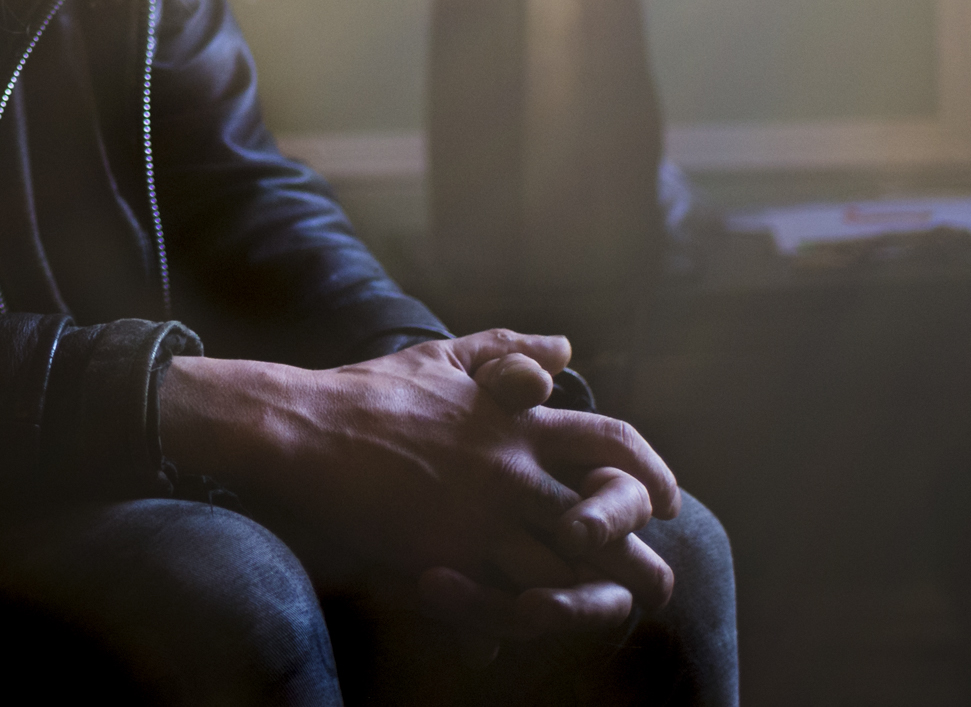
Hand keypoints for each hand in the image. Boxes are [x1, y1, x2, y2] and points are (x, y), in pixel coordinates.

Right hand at [157, 330, 680, 632]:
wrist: (301, 430)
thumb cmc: (368, 393)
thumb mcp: (444, 356)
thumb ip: (508, 349)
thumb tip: (566, 346)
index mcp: (518, 421)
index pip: (612, 443)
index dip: (651, 473)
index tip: (669, 501)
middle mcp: (514, 469)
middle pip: (612, 517)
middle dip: (642, 553)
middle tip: (654, 578)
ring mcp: (484, 515)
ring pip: (571, 571)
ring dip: (597, 598)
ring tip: (609, 613)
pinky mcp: (448, 555)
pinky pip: (510, 601)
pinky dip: (530, 619)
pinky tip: (531, 623)